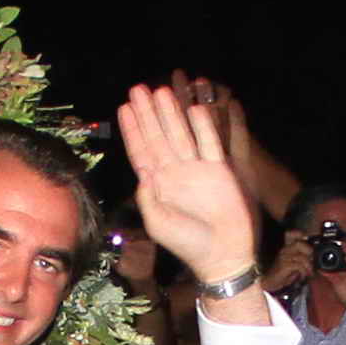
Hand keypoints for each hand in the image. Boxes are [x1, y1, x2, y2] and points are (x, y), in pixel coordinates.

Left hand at [116, 81, 263, 290]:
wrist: (221, 254)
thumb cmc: (186, 243)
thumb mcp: (157, 223)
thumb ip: (146, 197)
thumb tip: (141, 172)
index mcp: (157, 184)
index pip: (140, 150)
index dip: (132, 129)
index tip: (124, 108)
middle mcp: (174, 172)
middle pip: (157, 136)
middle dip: (147, 113)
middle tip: (138, 89)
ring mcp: (196, 169)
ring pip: (180, 133)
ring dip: (170, 113)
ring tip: (161, 90)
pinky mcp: (218, 170)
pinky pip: (209, 142)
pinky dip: (203, 126)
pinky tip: (194, 108)